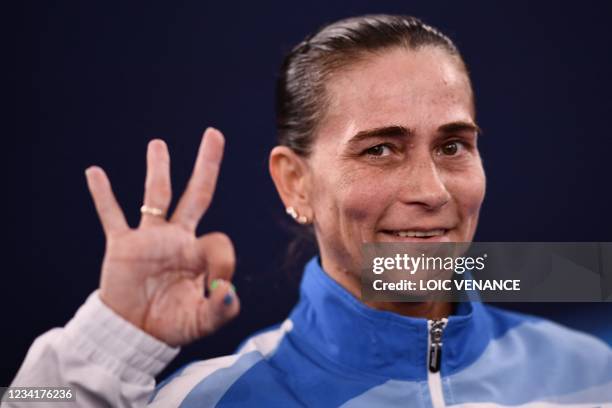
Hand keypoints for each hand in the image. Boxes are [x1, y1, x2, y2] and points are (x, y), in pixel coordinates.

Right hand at [84, 128, 238, 346]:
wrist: (135, 333)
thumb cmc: (172, 324)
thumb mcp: (202, 321)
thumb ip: (220, 310)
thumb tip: (230, 292)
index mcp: (200, 253)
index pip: (219, 240)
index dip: (223, 262)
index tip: (218, 287)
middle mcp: (177, 238)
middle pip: (196, 193)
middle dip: (206, 164)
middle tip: (214, 134)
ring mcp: (150, 239)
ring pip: (156, 195)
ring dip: (158, 169)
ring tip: (158, 144)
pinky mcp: (123, 246)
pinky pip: (112, 216)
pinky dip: (103, 196)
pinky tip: (95, 172)